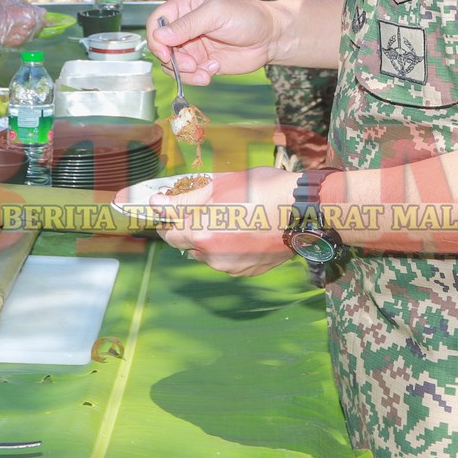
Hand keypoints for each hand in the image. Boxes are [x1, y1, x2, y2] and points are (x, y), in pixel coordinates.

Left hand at [138, 167, 297, 276]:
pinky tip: (243, 230)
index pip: (168, 232)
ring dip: (209, 238)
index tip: (170, 208)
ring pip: (207, 253)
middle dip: (189, 227)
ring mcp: (230, 267)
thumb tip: (157, 202)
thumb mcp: (219, 185)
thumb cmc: (262, 191)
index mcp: (200, 234)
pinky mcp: (246, 271)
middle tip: (204, 208)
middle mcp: (212, 256)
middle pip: (187, 243)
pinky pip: (226, 260)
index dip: (166, 219)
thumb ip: (184, 198)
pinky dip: (228, 248)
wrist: (300, 210)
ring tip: (230, 217)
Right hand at [147, 0, 282, 83]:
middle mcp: (184, 26)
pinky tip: (213, 71)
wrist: (271, 37)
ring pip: (172, 64)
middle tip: (192, 65)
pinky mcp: (201, 62)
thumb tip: (159, 36)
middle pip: (161, 47)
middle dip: (174, 60)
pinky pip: (187, 74)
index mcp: (184, 6)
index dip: (156, 40)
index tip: (166, 54)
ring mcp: (191, 46)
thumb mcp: (217, 13)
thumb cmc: (247, 16)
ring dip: (186, 72)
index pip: (156, 22)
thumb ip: (188, 24)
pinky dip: (196, 77)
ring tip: (207, 72)